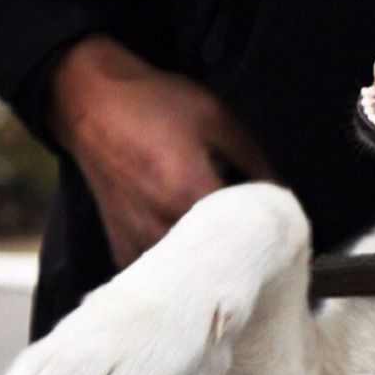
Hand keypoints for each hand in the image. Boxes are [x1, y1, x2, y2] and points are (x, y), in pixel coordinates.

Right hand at [48, 36, 275, 266]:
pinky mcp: (122, 248)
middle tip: (255, 226)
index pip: (248, 231)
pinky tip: (193, 238)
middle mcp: (161, 228)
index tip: (280, 220)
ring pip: (193, 267)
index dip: (270, 226)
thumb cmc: (156, 104)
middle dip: (244, 243)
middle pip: (221, 254)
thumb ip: (257, 162)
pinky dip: (183, 260)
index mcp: (189, 195)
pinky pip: (165, 270)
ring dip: (213, 254)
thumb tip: (283, 197)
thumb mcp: (219, 119)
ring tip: (224, 231)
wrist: (91, 104)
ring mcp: (138, 243)